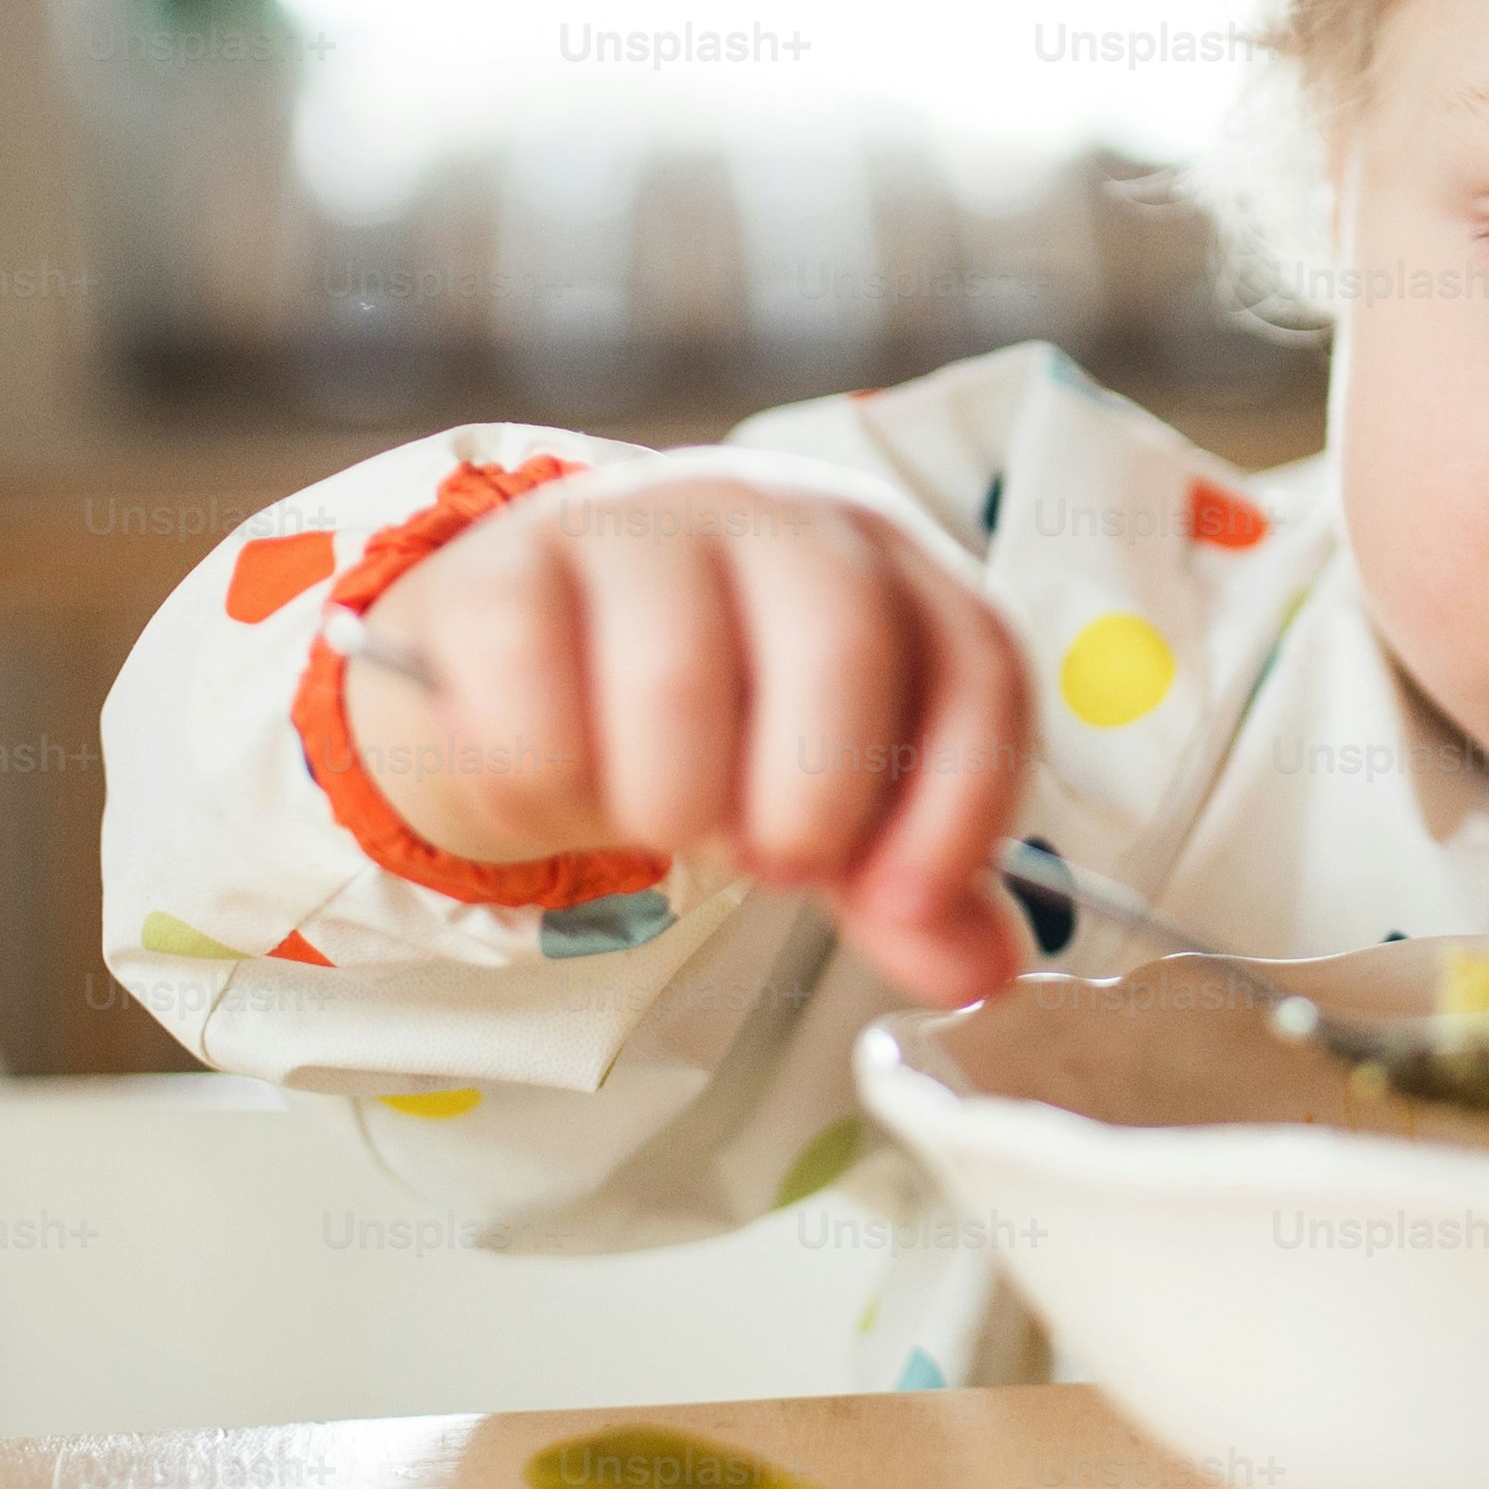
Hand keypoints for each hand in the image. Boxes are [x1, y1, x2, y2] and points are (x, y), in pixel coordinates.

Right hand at [337, 474, 1029, 1004]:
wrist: (533, 654)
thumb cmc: (715, 721)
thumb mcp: (823, 800)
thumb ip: (905, 886)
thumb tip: (979, 970)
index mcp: (885, 564)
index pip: (973, 662)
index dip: (956, 801)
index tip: (903, 906)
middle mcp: (774, 518)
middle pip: (840, 643)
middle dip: (812, 801)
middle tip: (770, 867)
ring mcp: (639, 525)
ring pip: (677, 677)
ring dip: (671, 805)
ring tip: (660, 816)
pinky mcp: (510, 563)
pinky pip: (530, 695)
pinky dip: (544, 788)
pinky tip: (553, 788)